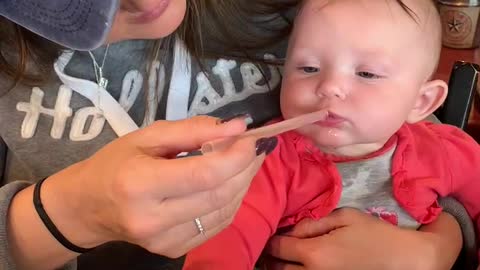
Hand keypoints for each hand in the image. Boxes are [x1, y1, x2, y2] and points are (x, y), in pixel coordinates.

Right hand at [41, 116, 271, 256]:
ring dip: (243, 183)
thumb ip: (193, 129)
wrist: (88, 207)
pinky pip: (217, 224)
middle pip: (220, 194)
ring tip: (245, 161)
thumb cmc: (115, 164)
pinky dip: (231, 201)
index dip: (236, 155)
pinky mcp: (174, 250)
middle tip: (255, 145)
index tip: (251, 136)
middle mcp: (153, 219)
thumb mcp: (147, 136)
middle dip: (246, 167)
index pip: (205, 174)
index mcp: (140, 184)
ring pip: (225, 211)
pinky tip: (229, 183)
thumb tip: (238, 127)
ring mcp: (165, 241)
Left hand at [266, 208, 460, 269]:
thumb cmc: (374, 234)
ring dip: (281, 267)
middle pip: (278, 268)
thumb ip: (313, 222)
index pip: (278, 248)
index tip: (269, 232)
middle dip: (272, 256)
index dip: (270, 239)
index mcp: (315, 253)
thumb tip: (291, 230)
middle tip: (271, 246)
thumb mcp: (343, 217)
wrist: (402, 259)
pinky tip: (298, 265)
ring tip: (281, 257)